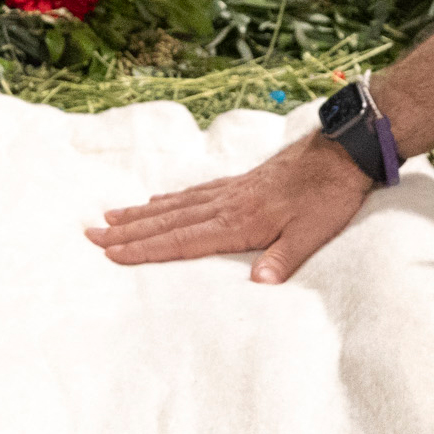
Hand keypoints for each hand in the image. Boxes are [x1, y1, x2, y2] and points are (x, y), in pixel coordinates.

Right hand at [88, 135, 372, 283]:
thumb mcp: (314, 232)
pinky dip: (169, 200)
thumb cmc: (330, 194)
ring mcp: (231, 190)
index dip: (146, 249)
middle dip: (128, 231)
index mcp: (240, 220)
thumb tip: (260, 284)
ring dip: (141, 214)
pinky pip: (193, 193)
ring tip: (109, 218)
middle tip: (90, 235)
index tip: (112, 253)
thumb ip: (285, 257)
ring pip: (175, 205)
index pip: (183, 239)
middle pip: (168, 221)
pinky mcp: (240, 182)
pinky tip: (156, 202)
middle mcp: (227, 203)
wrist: (344, 149)